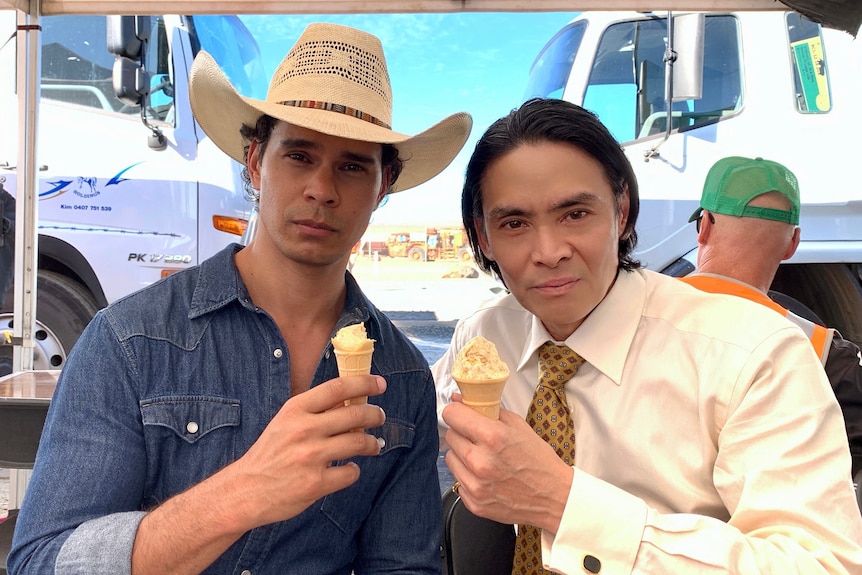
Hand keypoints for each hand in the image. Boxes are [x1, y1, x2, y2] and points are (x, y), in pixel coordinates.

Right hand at [228, 374, 386, 527]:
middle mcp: (304, 429)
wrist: (245, 490)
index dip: (364, 383)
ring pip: (359, 442)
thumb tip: (351, 400)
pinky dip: (354, 470)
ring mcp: (311, 457)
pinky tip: (348, 468)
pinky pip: (350, 472)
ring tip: (373, 445)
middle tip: (379, 417)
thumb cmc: (270, 453)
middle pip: (355, 414)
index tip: (380, 384)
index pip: (338, 388)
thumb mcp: (285, 422)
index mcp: (295, 409)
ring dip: (372, 443)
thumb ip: (315, 411)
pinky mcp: (316, 483)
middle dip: (375, 414)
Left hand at [442, 401, 572, 532]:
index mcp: (492, 437)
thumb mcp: (519, 426)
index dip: (456, 412)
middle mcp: (480, 461)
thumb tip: (461, 399)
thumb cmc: (539, 461)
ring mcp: (475, 485)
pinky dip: (468, 477)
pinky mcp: (474, 503)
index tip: (460, 414)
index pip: (452, 415)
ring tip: (483, 459)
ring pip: (450, 458)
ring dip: (462, 456)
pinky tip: (486, 477)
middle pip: (450, 436)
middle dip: (462, 433)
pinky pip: (458, 481)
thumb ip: (488, 410)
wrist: (555, 497)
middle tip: (478, 439)